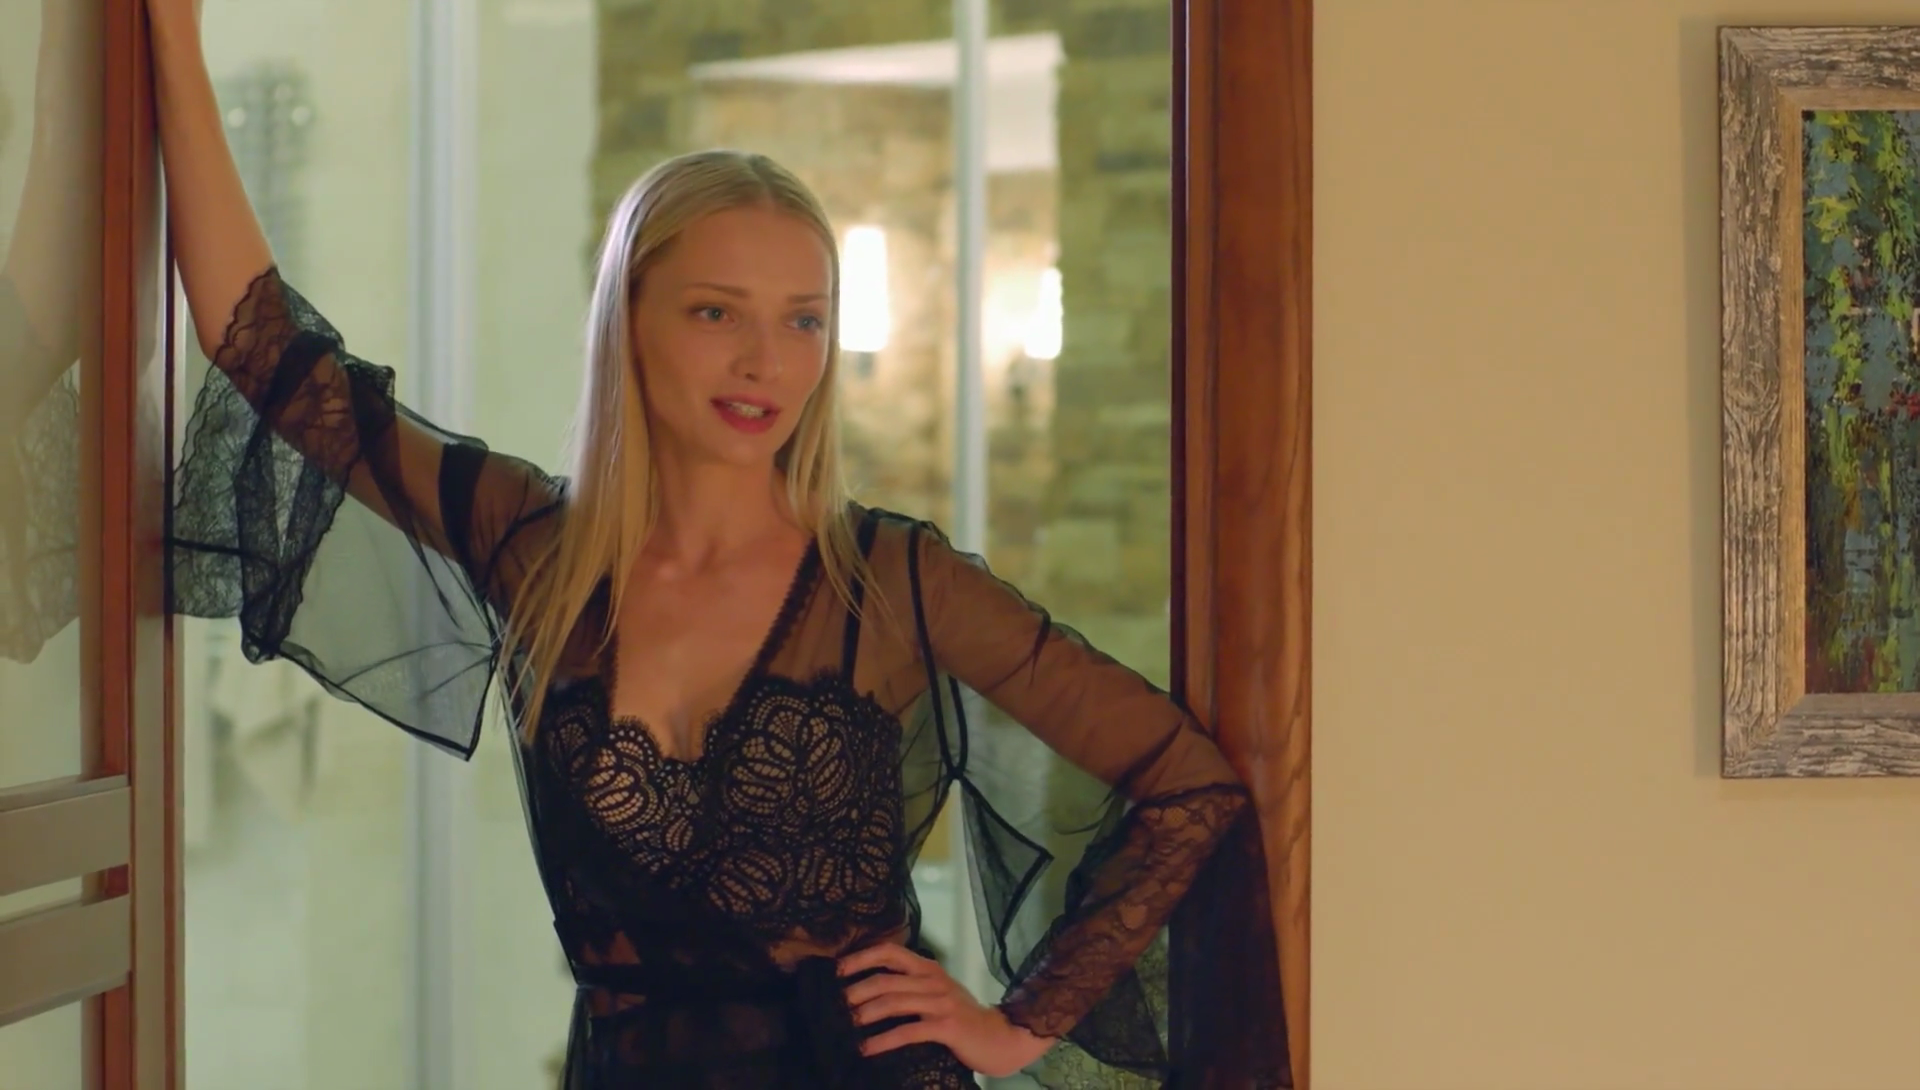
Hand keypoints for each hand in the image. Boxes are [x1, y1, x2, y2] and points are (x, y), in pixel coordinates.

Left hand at [838, 943, 1054, 1077]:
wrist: (1002, 1037)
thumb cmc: (964, 1018)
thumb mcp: (938, 994)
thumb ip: (912, 987)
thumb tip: (870, 991)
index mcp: (929, 968)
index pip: (890, 952)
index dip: (861, 958)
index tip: (837, 970)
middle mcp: (933, 980)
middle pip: (886, 979)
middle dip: (856, 990)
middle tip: (836, 1005)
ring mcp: (941, 1002)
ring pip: (894, 1002)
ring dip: (866, 1014)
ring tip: (847, 1026)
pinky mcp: (947, 1026)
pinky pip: (908, 1031)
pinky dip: (883, 1040)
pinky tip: (867, 1048)